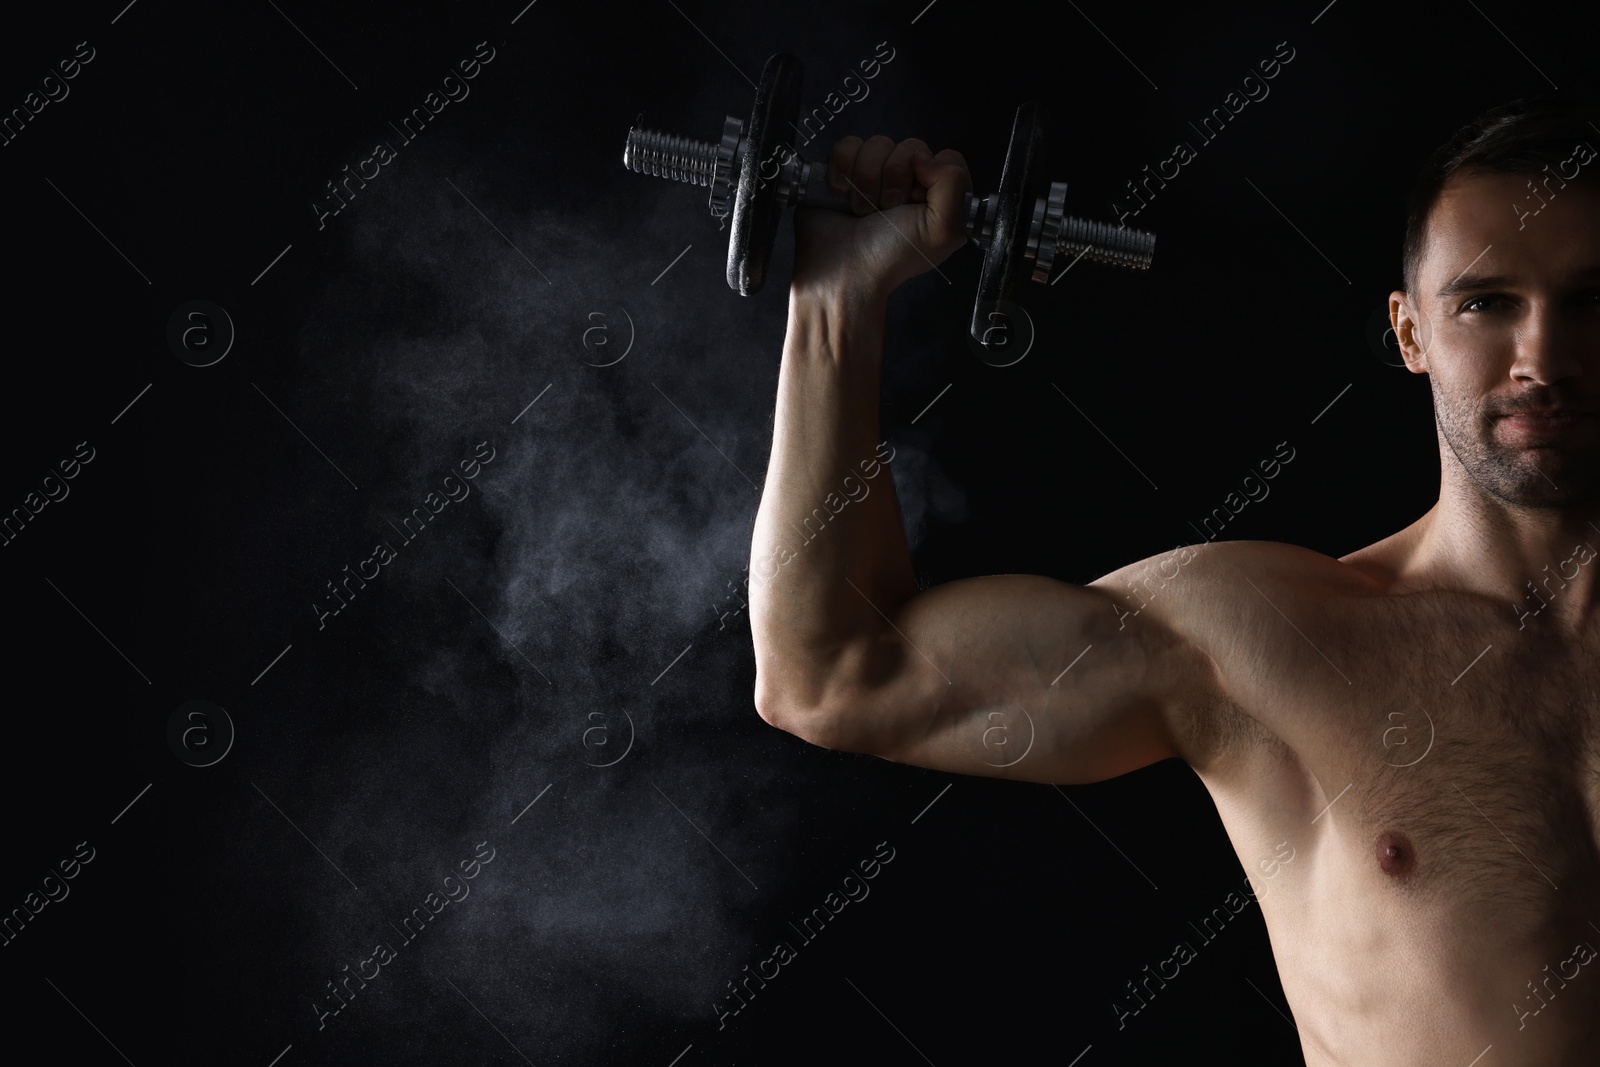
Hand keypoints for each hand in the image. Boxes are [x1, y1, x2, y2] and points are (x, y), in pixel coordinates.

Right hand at [791, 135, 970, 301]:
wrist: (841, 271)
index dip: (931, 175)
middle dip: (895, 179)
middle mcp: (909, 184)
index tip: (917, 202)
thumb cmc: (890, 257)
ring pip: (878, 143)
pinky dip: (842, 169)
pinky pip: (847, 145)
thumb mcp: (942, 231)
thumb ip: (954, 185)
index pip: (947, 157)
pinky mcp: (844, 170)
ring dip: (867, 179)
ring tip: (862, 210)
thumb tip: (924, 156)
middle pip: (911, 147)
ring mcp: (876, 175)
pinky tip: (840, 194)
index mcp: (938, 197)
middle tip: (886, 210)